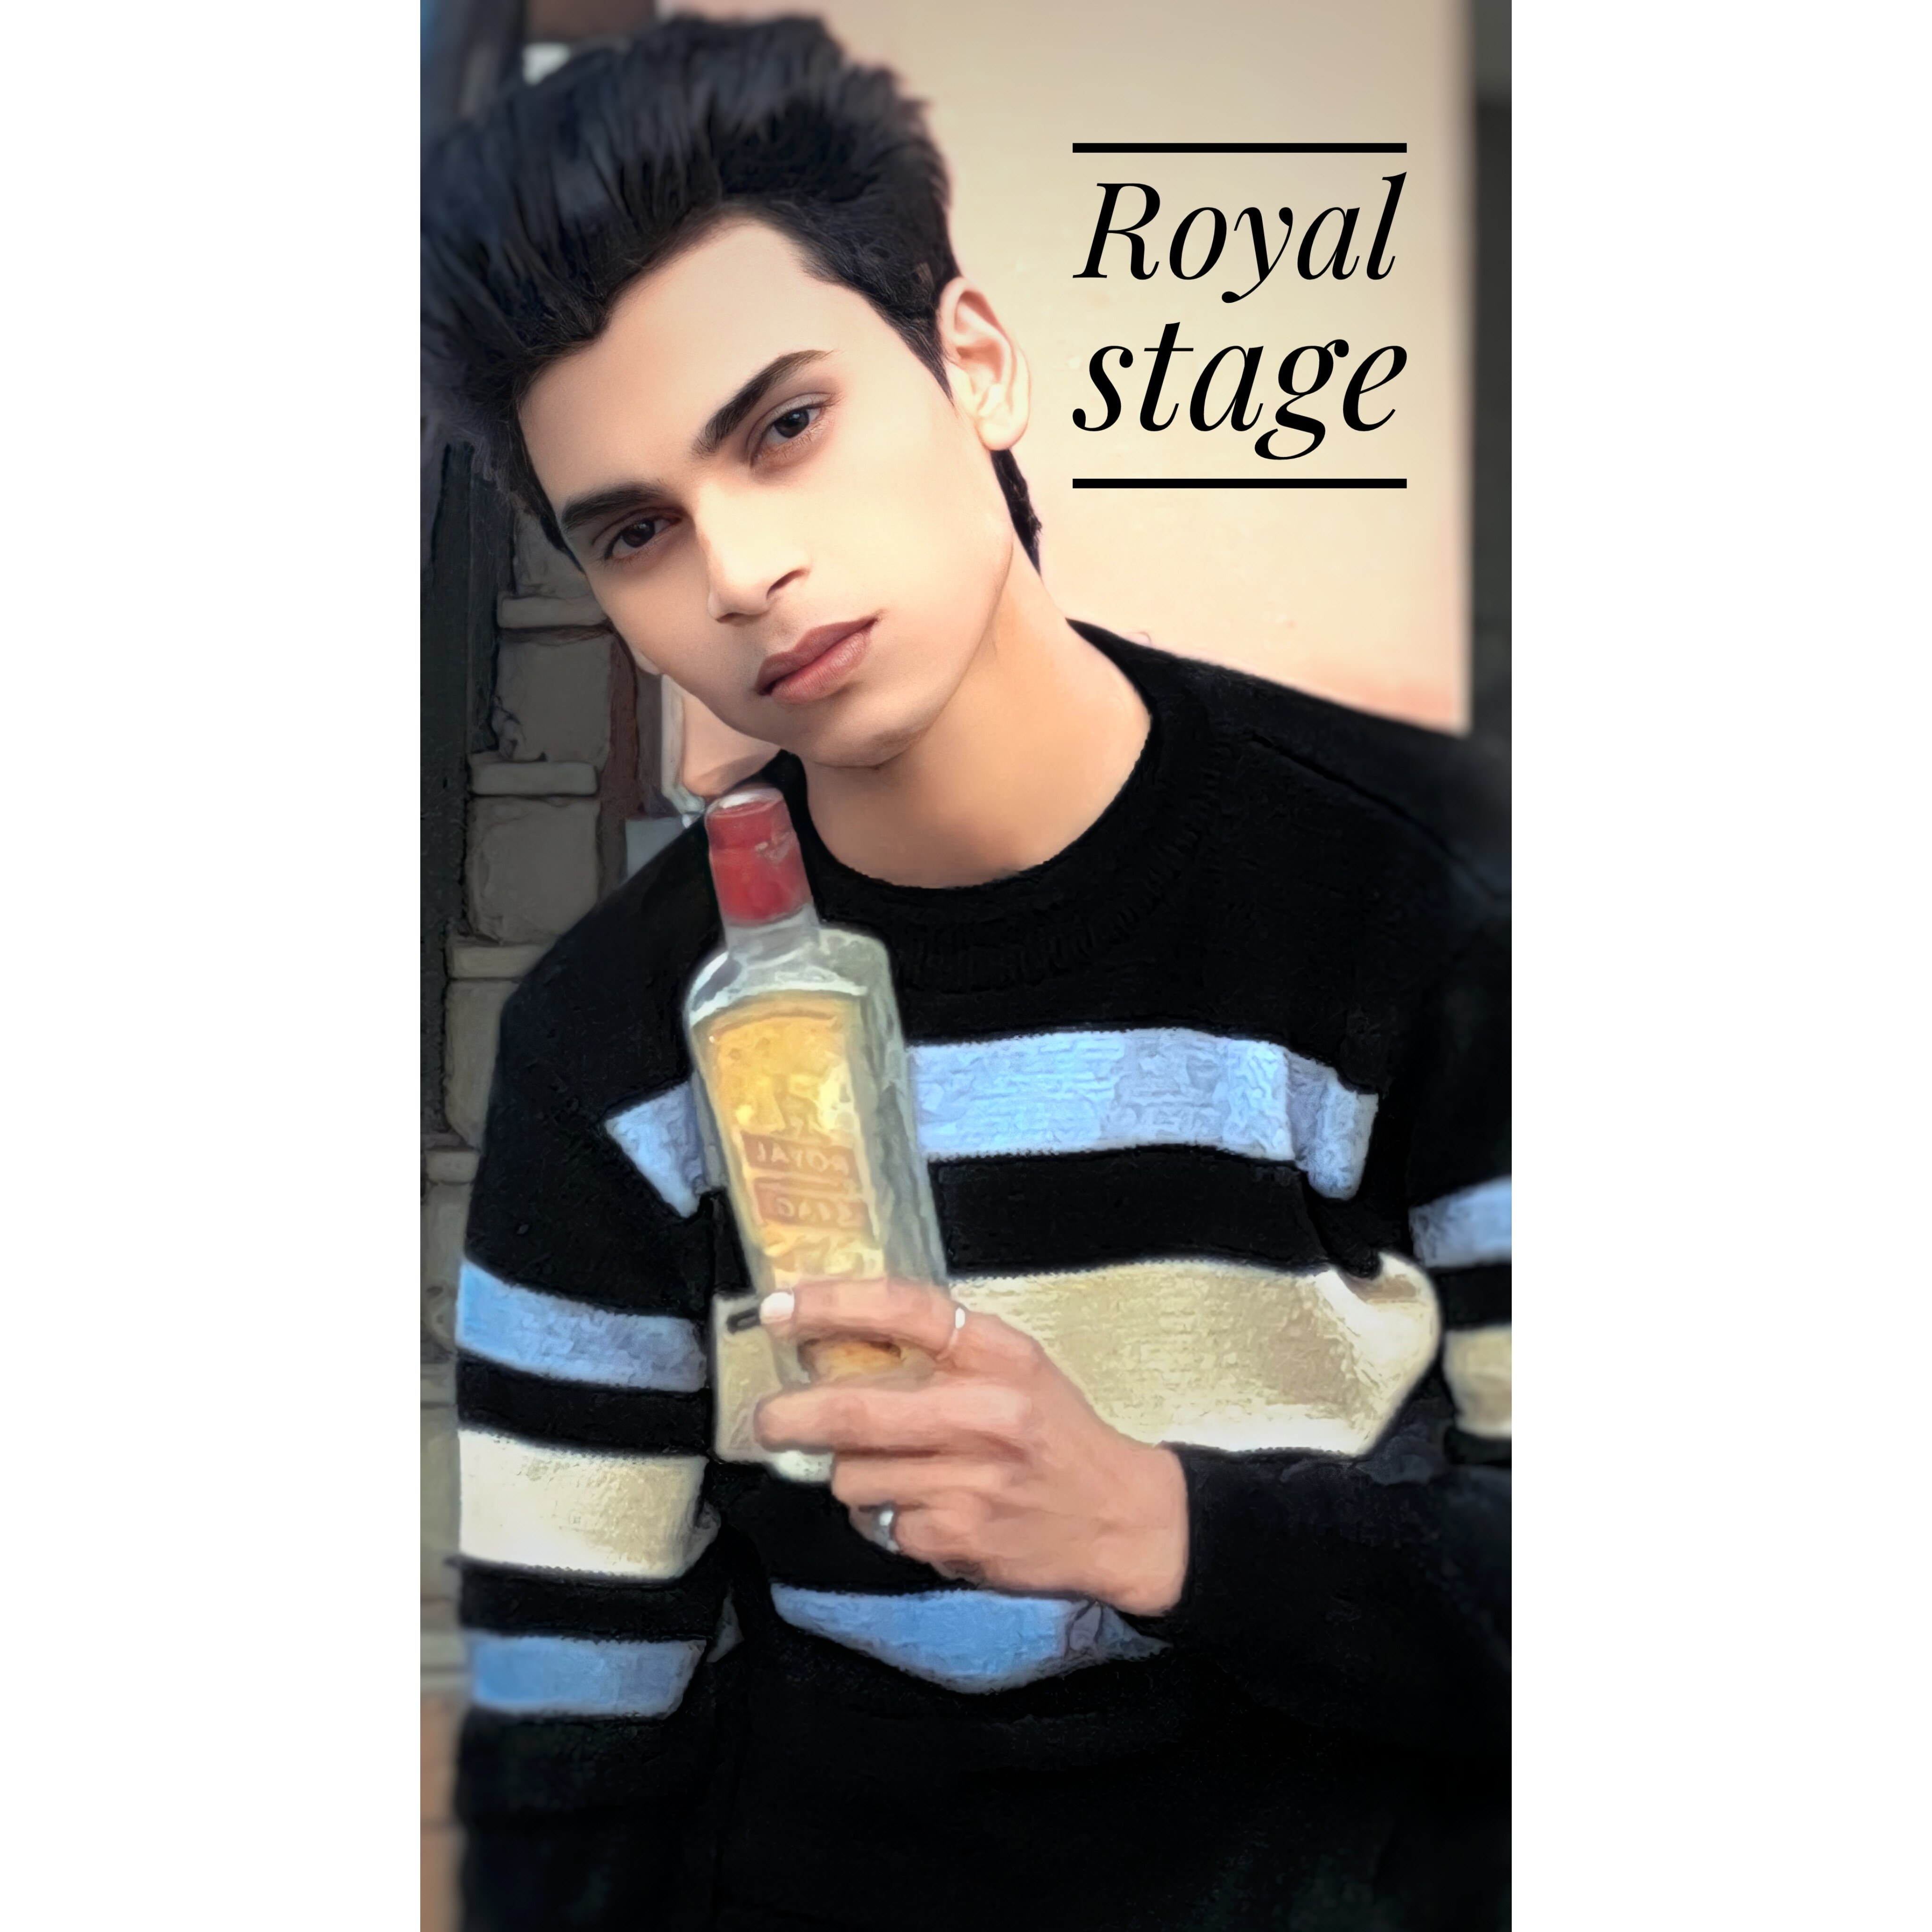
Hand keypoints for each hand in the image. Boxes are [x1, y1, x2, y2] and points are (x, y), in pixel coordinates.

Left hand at [754, 1278, 1188, 1615]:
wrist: (1121, 1518)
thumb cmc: (1055, 1432)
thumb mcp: (1016, 1366)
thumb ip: (942, 1348)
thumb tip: (835, 1339)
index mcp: (999, 1354)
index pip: (903, 1311)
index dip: (831, 1304)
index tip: (779, 1310)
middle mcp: (984, 1413)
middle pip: (854, 1408)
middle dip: (791, 1415)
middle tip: (767, 1419)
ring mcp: (968, 1482)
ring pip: (853, 1476)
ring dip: (850, 1473)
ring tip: (884, 1469)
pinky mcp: (955, 1541)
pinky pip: (878, 1525)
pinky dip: (881, 1518)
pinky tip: (918, 1508)